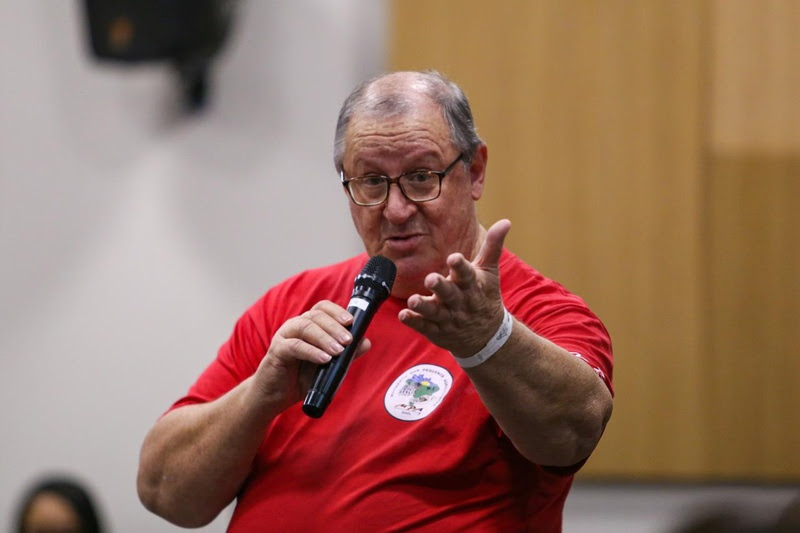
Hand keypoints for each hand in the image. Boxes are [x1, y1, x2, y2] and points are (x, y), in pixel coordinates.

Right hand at [253, 300, 371, 410]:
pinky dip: (311, 351)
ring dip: (324, 338)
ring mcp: (284, 337)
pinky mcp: (276, 351)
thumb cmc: (301, 377)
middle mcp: (296, 326)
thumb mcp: (328, 365)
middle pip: (316, 315)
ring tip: (338, 350)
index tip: (351, 321)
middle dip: (335, 326)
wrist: (275, 396)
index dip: (337, 311)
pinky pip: (294, 346)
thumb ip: (346, 354)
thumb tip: (366, 342)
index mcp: (308, 325)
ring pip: (305, 327)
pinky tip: (324, 359)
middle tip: (348, 340)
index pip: (322, 308)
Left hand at [399, 219, 511, 356]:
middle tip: (430, 279)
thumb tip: (506, 221)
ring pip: (435, 312)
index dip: (460, 266)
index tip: (453, 258)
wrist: (487, 335)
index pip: (467, 274)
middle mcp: (460, 302)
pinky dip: (414, 321)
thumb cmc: (484, 295)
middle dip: (440, 287)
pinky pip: (424, 326)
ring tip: (413, 300)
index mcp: (472, 285)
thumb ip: (492, 246)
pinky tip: (403, 315)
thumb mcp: (489, 271)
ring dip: (424, 306)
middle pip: (450, 294)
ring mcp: (448, 317)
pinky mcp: (437, 330)